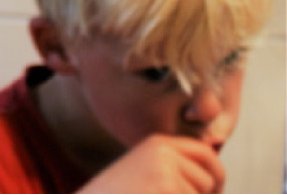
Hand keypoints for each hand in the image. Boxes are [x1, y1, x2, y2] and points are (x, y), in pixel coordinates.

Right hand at [78, 135, 224, 193]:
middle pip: (209, 178)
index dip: (216, 173)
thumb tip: (215, 173)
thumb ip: (174, 167)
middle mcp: (163, 152)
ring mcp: (164, 171)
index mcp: (158, 143)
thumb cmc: (116, 193)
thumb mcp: (145, 171)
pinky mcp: (165, 188)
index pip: (205, 152)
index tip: (214, 191)